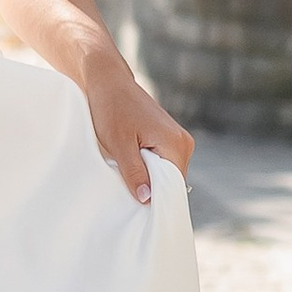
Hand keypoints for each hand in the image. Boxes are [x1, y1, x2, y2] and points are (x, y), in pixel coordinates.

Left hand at [79, 51, 191, 205]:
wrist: (107, 81)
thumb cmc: (110, 108)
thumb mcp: (118, 144)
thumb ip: (134, 172)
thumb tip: (147, 199)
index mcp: (176, 144)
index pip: (174, 186)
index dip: (156, 200)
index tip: (138, 210)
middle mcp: (183, 142)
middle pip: (171, 181)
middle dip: (152, 189)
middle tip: (128, 194)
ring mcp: (177, 139)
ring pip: (166, 173)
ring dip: (148, 178)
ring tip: (127, 176)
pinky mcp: (168, 138)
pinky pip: (162, 163)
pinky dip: (147, 168)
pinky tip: (131, 166)